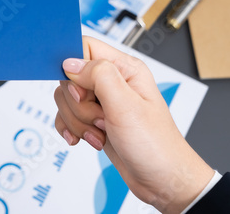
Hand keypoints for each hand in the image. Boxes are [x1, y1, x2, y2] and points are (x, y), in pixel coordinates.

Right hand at [54, 37, 212, 213]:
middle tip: (102, 118)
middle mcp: (113, 82)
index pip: (83, 48)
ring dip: (78, 121)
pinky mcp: (95, 120)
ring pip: (67, 99)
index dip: (74, 69)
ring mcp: (103, 102)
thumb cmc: (155, 145)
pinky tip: (86, 140)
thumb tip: (70, 62)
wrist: (162, 182)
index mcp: (125, 69)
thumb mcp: (126, 106)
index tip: (82, 93)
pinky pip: (67, 116)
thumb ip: (98, 76)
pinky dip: (71, 129)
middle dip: (77, 104)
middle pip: (70, 77)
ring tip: (101, 133)